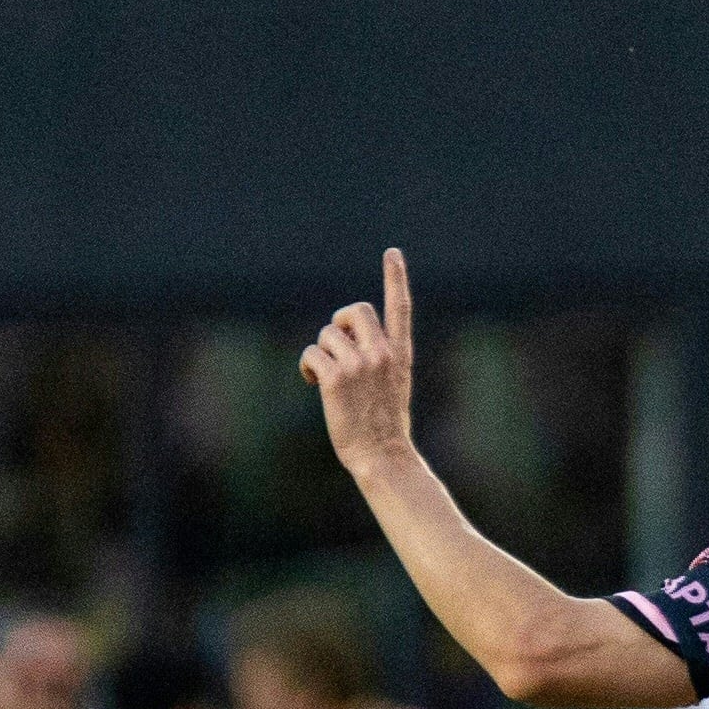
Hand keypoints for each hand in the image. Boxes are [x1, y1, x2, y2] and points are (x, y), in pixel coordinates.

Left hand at [301, 250, 416, 472]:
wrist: (381, 455)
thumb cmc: (383, 427)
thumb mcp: (391, 386)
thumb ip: (376, 359)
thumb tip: (340, 341)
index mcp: (399, 354)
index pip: (400, 308)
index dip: (395, 278)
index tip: (392, 254)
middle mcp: (381, 353)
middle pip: (354, 310)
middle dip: (339, 322)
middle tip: (336, 347)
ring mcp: (360, 364)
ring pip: (327, 335)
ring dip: (321, 353)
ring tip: (325, 379)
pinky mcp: (336, 378)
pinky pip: (312, 353)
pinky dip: (307, 366)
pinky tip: (314, 383)